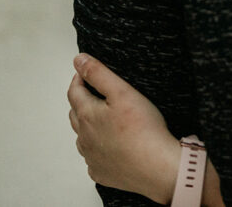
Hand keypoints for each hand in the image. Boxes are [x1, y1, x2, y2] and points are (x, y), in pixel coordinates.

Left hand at [67, 54, 180, 203]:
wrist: (157, 166)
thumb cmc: (143, 129)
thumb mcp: (122, 91)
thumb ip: (99, 74)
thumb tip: (79, 60)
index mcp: (87, 115)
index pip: (74, 91)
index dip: (79, 78)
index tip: (85, 71)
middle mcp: (84, 137)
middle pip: (76, 114)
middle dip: (82, 100)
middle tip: (95, 92)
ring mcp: (91, 157)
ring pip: (83, 136)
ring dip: (88, 126)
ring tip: (103, 118)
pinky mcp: (101, 172)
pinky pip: (93, 157)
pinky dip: (98, 148)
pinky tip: (110, 145)